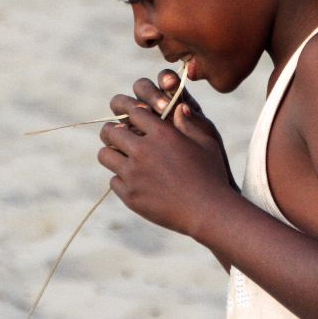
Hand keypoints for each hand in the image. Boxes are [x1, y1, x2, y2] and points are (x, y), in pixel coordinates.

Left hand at [97, 78, 237, 237]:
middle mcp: (143, 150)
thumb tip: (178, 106)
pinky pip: (113, 181)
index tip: (134, 120)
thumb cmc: (212, 174)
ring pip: (105, 155)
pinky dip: (121, 179)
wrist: (209, 211)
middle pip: (110, 131)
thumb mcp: (206, 142)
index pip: (132, 112)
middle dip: (113, 131)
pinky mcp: (130, 195)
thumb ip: (188, 123)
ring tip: (121, 157)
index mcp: (161, 133)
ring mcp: (134, 174)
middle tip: (119, 136)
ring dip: (112, 153)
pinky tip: (134, 181)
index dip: (132, 114)